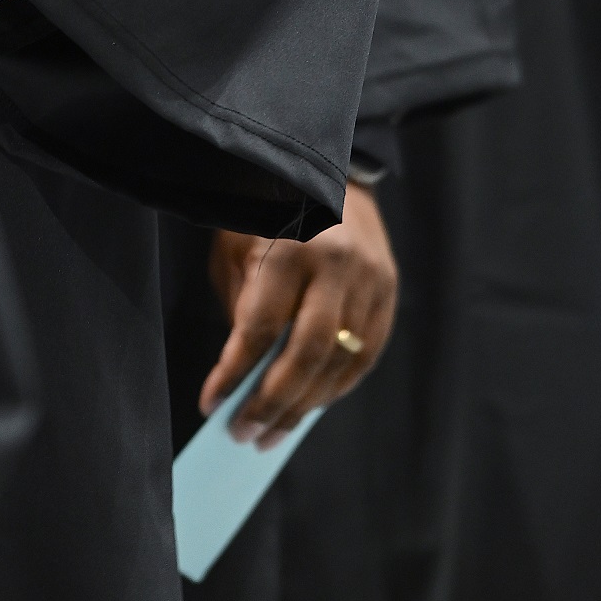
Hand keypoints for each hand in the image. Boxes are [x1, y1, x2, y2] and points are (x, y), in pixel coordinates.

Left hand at [200, 184, 397, 444]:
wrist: (329, 164)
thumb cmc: (267, 205)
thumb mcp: (238, 242)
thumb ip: (244, 303)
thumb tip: (245, 374)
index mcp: (292, 245)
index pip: (261, 326)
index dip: (235, 372)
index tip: (210, 405)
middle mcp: (339, 265)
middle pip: (308, 355)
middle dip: (273, 403)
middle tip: (243, 435)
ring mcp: (372, 280)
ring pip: (340, 363)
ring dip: (304, 407)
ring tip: (270, 434)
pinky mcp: (389, 292)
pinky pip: (364, 356)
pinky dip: (333, 388)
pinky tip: (307, 407)